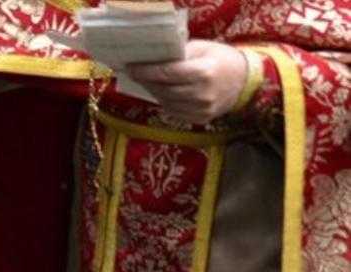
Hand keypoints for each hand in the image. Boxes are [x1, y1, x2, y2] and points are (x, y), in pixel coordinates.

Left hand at [125, 40, 247, 123]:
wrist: (245, 80)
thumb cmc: (221, 59)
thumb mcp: (202, 48)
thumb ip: (178, 54)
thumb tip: (151, 58)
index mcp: (203, 72)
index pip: (166, 74)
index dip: (146, 72)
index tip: (131, 68)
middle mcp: (202, 93)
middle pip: (164, 90)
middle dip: (147, 82)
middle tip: (137, 74)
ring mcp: (202, 109)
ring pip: (166, 102)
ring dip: (155, 93)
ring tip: (150, 83)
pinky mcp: (201, 119)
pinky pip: (174, 112)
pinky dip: (166, 102)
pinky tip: (165, 93)